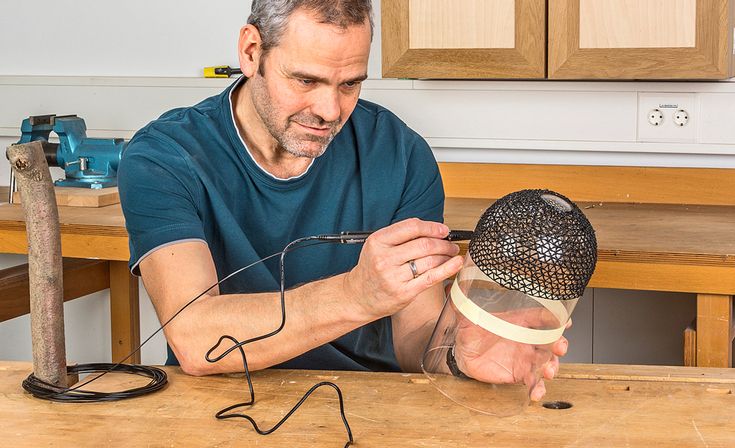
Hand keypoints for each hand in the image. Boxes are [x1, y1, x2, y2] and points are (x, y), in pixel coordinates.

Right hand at [344, 218, 463, 319]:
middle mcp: (384, 258)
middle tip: (450, 244)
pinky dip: (448, 269)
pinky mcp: (404, 292)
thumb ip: (400, 237)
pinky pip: (431, 277)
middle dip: (443, 242)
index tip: (443, 230)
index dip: (432, 227)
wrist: (358, 297)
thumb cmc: (371, 270)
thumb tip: (432, 230)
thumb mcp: (377, 247)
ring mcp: (394, 276)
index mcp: (378, 241)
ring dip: (446, 255)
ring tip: (451, 254)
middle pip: (424, 244)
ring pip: (430, 260)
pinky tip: (456, 263)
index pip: (411, 227)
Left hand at [453, 310, 569, 400]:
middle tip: (559, 348)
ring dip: (552, 367)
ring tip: (548, 372)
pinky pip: (533, 381)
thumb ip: (464, 303)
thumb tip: (452, 287)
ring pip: (547, 362)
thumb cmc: (470, 330)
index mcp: (519, 320)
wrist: (462, 353)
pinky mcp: (519, 373)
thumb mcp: (468, 315)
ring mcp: (525, 357)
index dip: (558, 319)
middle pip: (551, 341)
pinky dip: (537, 388)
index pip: (543, 316)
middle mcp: (527, 338)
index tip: (567, 322)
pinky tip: (535, 392)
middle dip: (559, 344)